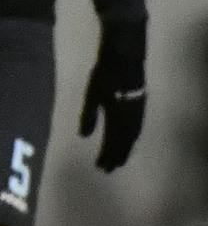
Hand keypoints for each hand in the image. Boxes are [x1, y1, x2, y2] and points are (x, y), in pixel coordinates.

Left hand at [79, 20, 145, 171]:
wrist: (125, 56)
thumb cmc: (104, 73)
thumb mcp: (92, 93)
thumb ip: (89, 115)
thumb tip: (83, 137)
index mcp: (117, 116)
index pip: (112, 141)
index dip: (107, 155)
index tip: (100, 167)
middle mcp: (130, 117)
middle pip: (123, 141)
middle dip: (115, 155)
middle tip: (107, 170)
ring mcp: (137, 111)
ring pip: (132, 136)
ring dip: (124, 149)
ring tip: (117, 161)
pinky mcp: (141, 104)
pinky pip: (137, 127)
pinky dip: (132, 138)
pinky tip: (128, 141)